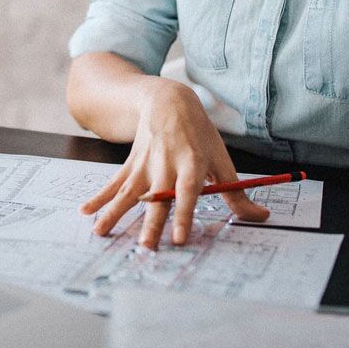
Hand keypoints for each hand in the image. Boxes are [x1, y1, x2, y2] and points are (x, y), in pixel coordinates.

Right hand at [79, 80, 268, 247]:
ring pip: (129, 192)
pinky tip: (86, 211)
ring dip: (115, 212)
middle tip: (146, 247)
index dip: (185, 215)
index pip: (188, 192)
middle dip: (151, 223)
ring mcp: (145, 164)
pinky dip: (99, 197)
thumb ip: (237, 193)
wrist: (169, 100)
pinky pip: (114, 183)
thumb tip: (262, 217)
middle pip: (158, 198)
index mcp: (192, 163)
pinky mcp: (131, 164)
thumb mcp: (222, 158)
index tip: (180, 238)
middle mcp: (167, 164)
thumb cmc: (200, 134)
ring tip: (102, 232)